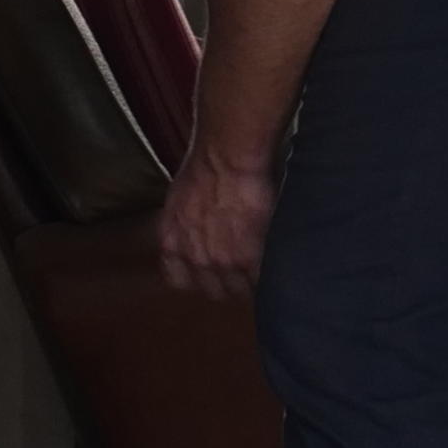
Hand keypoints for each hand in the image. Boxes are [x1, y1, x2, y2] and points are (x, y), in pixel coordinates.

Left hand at [155, 147, 277, 301]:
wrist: (226, 157)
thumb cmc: (205, 165)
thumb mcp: (180, 200)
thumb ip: (185, 227)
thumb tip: (197, 235)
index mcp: (171, 244)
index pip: (180, 281)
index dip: (200, 277)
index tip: (212, 271)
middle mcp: (193, 258)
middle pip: (214, 290)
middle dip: (229, 282)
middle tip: (245, 267)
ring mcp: (221, 262)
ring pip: (241, 290)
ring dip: (253, 281)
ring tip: (264, 266)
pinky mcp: (249, 259)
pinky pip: (261, 281)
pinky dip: (270, 274)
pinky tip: (276, 261)